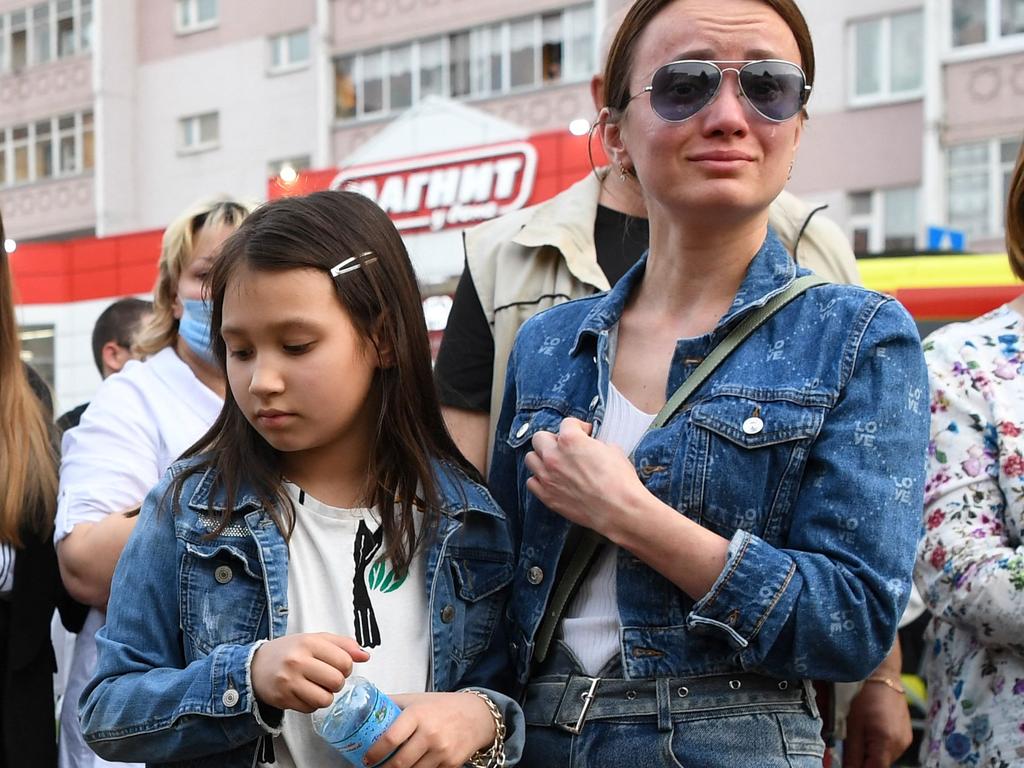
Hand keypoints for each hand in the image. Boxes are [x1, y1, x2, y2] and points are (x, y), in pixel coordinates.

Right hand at [250, 633, 369, 712]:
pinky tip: (304, 693)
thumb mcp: (316, 639)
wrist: (256, 666)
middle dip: (337, 683)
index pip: (344, 660)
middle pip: (336, 681)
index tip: (339, 666)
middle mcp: (298, 661)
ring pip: (325, 699)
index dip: (347, 667)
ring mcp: (289, 681)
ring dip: (326, 696)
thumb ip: (343, 645)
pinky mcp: (283, 699)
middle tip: (328, 678)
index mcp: (309, 642)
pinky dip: (311, 704)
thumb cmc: (289, 651)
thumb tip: (365, 656)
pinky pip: (310, 709)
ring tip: (317, 687)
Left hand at [363, 691, 495, 767]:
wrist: (477, 715)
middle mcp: (430, 734)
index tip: (366, 759)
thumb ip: (393, 704)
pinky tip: (412, 767)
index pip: (391, 738)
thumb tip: (364, 708)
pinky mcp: (451, 764)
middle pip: (399, 763)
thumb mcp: (417, 699)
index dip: (375, 753)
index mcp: (418, 714)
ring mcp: (442, 751)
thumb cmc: (442, 706)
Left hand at [524, 417, 645, 537]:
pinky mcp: (547, 496)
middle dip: (553, 439)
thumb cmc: (619, 481)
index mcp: (570, 440)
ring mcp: (547, 477)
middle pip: (540, 438)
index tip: (585, 434)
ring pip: (530, 459)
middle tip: (565, 447)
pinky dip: (540, 480)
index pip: (567, 423)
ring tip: (555, 463)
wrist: (619, 510)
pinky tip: (552, 480)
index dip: (579, 428)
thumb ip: (595, 444)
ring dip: (542, 458)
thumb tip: (592, 447)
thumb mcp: (612, 450)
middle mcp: (554, 456)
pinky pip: (531, 482)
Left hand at [842, 680, 912, 767]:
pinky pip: (891, 750)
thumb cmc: (865, 697)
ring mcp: (905, 742)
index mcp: (886, 743)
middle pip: (880, 766)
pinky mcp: (907, 737)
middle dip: (865, 762)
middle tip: (853, 746)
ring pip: (885, 759)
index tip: (850, 763)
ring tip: (863, 734)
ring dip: (873, 754)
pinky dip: (880, 747)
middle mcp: (900, 745)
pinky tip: (872, 731)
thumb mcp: (853, 726)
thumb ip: (852, 754)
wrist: (883, 679)